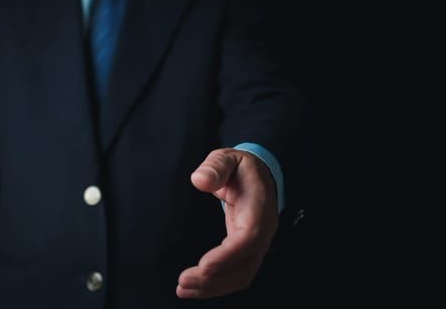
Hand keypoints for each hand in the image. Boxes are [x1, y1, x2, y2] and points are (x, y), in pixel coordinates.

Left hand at [176, 148, 277, 298]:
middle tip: (183, 282)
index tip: (204, 266)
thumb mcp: (227, 158)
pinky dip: (218, 285)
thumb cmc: (239, 167)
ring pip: (241, 275)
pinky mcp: (248, 251)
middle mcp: (263, 230)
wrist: (257, 175)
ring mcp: (258, 243)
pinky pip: (237, 274)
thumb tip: (200, 180)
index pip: (248, 237)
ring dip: (214, 287)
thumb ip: (215, 167)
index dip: (228, 255)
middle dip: (215, 278)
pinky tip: (196, 288)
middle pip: (244, 264)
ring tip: (184, 289)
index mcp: (259, 207)